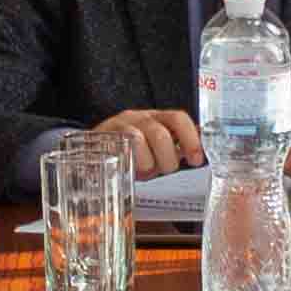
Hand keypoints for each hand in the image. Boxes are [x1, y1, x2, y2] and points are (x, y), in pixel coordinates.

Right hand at [90, 106, 205, 174]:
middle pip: (160, 133)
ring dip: (147, 163)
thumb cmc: (130, 154)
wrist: (94, 152)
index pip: (179, 119)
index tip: (196, 160)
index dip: (191, 139)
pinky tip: (130, 169)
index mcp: (158, 119)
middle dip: (167, 159)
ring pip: (139, 138)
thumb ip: (174, 152)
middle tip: (164, 171)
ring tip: (145, 172)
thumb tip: (196, 159)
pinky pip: (119, 144)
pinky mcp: (103, 134)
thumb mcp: (155, 152)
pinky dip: (130, 161)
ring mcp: (120, 125)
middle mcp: (140, 118)